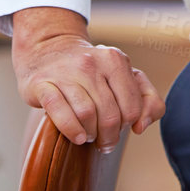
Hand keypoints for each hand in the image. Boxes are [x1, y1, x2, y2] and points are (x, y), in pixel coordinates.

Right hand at [11, 6, 165, 147]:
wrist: (48, 50)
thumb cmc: (92, 71)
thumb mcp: (124, 76)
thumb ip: (147, 99)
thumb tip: (141, 127)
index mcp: (115, 59)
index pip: (132, 107)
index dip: (128, 124)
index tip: (119, 128)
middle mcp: (90, 62)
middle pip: (110, 114)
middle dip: (110, 136)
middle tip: (105, 141)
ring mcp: (65, 72)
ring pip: (87, 114)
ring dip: (91, 134)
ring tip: (89, 135)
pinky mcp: (42, 83)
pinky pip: (59, 112)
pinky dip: (71, 130)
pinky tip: (77, 137)